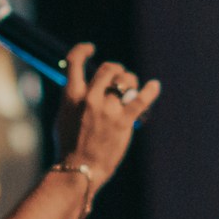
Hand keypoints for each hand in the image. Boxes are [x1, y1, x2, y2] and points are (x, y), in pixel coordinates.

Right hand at [53, 45, 160, 190]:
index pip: (75, 60)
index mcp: (72, 95)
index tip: (90, 48)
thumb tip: (84, 83)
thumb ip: (74, 97)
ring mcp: (108, 109)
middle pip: (109, 69)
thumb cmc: (70, 145)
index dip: (82, 49)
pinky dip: (150, 91)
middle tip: (118, 78)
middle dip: (116, 70)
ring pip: (126, 81)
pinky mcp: (123, 121)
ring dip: (130, 82)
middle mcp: (90, 98)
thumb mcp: (64, 115)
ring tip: (130, 91)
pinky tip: (155, 86)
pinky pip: (141, 100)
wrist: (79, 169)